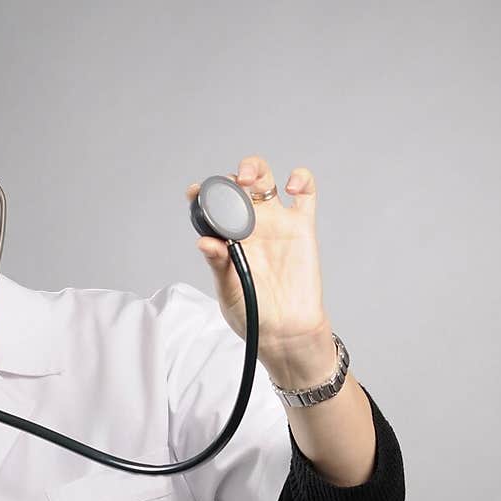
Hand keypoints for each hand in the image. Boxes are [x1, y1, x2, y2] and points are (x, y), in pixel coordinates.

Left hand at [185, 157, 330, 364]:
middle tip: (230, 188)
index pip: (212, 207)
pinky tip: (291, 187)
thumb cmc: (254, 314)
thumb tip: (204, 242)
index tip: (194, 192)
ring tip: (249, 181)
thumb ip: (218, 265)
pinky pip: (306, 192)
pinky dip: (301, 178)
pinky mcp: (302, 226)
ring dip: (256, 169)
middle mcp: (251, 226)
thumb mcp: (228, 292)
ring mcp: (276, 223)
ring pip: (266, 180)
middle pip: (238, 186)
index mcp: (228, 239)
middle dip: (230, 178)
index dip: (202, 193)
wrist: (286, 331)